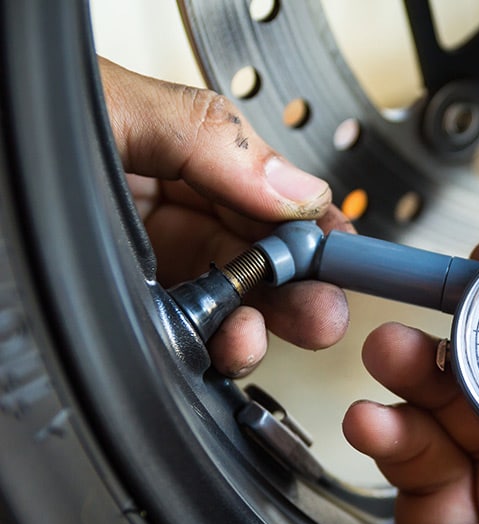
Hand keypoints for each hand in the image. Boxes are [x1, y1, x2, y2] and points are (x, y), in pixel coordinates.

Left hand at [99, 58, 350, 375]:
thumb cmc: (6, 135)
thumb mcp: (108, 109)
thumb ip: (206, 138)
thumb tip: (293, 184)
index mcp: (166, 146)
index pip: (263, 189)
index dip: (307, 223)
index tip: (339, 254)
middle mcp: (156, 204)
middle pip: (252, 253)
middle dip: (294, 287)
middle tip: (319, 313)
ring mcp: (135, 263)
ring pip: (222, 301)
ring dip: (254, 327)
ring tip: (258, 338)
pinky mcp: (115, 312)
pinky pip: (180, 335)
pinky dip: (212, 350)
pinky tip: (223, 353)